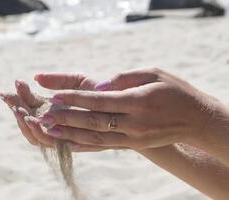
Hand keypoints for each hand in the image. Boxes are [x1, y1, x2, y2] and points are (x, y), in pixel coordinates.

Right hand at [0, 74, 124, 151]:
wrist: (123, 110)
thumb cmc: (102, 94)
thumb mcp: (78, 82)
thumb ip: (59, 79)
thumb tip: (36, 77)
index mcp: (54, 108)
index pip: (31, 104)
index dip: (20, 95)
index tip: (16, 82)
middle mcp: (55, 123)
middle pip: (28, 121)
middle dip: (17, 109)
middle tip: (10, 96)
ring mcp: (61, 134)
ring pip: (35, 134)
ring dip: (24, 122)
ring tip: (19, 108)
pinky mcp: (70, 143)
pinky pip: (49, 143)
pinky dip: (39, 132)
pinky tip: (34, 119)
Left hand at [39, 68, 218, 149]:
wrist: (196, 119)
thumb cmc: (175, 91)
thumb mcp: (154, 74)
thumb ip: (125, 78)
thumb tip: (101, 85)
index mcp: (136, 102)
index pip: (98, 101)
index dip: (74, 99)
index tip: (54, 96)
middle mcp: (132, 123)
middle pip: (92, 121)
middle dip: (65, 118)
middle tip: (42, 116)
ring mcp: (133, 138)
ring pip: (95, 137)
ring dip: (70, 134)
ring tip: (48, 131)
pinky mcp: (134, 145)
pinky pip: (105, 146)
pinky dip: (86, 145)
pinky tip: (70, 144)